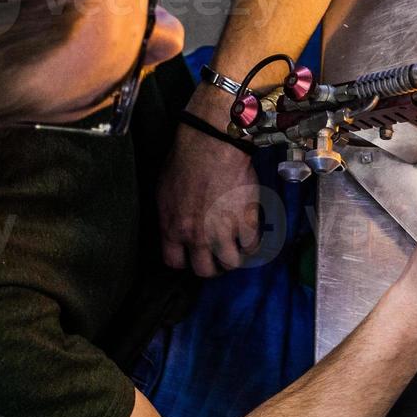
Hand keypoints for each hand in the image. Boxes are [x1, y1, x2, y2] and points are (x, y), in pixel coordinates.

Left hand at [158, 113, 260, 276]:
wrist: (212, 146)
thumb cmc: (185, 161)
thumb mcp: (164, 193)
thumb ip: (170, 217)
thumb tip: (177, 228)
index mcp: (172, 229)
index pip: (175, 262)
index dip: (185, 260)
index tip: (191, 255)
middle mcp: (197, 237)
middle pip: (205, 270)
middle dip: (211, 266)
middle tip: (217, 255)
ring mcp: (224, 232)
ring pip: (231, 263)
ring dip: (233, 257)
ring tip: (236, 247)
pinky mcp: (246, 222)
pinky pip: (252, 246)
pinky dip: (251, 243)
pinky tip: (249, 233)